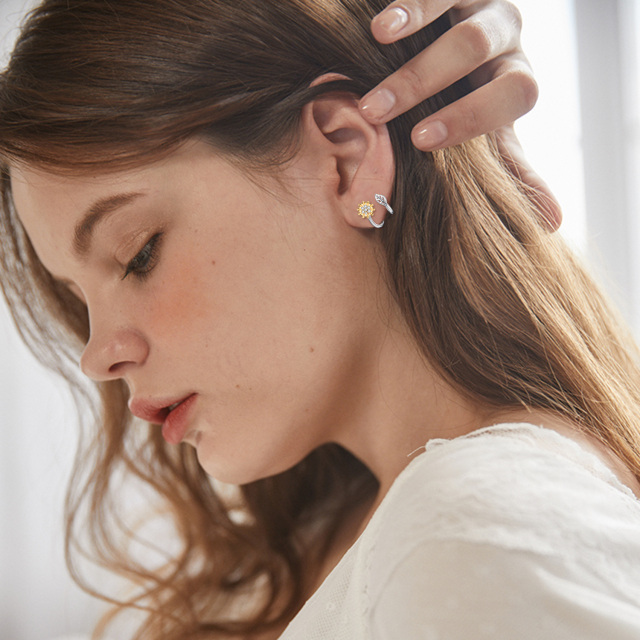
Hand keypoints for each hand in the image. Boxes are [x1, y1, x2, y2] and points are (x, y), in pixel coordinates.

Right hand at [360, 0, 561, 229]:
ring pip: (461, 27)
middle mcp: (506, 37)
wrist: (446, 45)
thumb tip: (552, 222)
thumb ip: (512, 169)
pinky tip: (379, 31)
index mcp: (515, 77)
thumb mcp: (488, 134)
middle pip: (479, 52)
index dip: (471, 117)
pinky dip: (408, 10)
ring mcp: (480, 3)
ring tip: (370, 93)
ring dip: (411, 64)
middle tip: (379, 115)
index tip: (420, 141)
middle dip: (425, 85)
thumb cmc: (465, 100)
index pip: (515, 93)